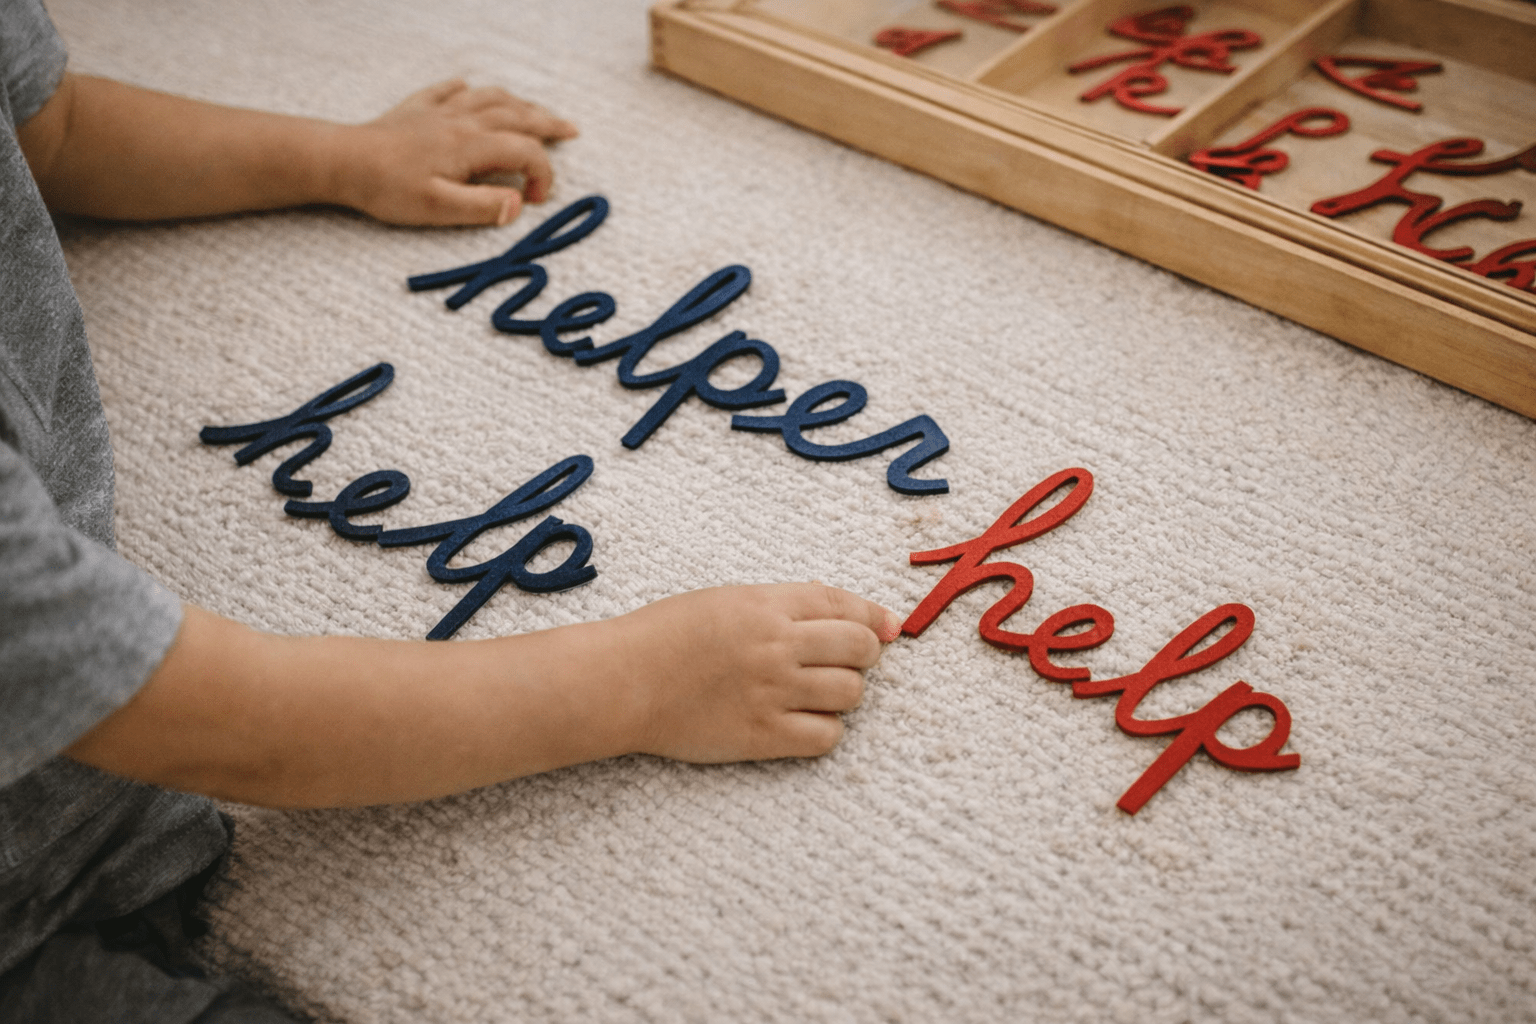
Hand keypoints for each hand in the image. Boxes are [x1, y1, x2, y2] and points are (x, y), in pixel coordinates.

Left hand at [329, 79, 577, 226]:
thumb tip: (517, 206)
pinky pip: (448, 90)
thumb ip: (483, 208)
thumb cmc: (389, 189)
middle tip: (571, 130)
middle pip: (517, 115)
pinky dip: (466, 89)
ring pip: (490, 97)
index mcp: (471, 145)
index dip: (541, 175)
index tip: (534, 201)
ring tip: (535, 111)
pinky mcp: (416, 109)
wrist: (343, 162)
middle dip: (548, 123)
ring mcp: (439, 111)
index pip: (525, 152)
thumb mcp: (439, 209)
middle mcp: (461, 121)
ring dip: (518, 103)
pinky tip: (468, 90)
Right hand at [610, 584, 902, 762]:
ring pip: (850, 693)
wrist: (621, 681)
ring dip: (843, 693)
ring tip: (813, 693)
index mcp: (766, 604)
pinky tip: (801, 723)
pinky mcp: (761, 735)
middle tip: (843, 663)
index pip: (844, 605)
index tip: (888, 629)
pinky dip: (823, 730)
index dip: (873, 617)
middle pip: (859, 649)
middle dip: (863, 656)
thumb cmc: (667, 636)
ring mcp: (771, 691)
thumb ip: (786, 604)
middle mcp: (775, 645)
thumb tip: (851, 614)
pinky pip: (826, 736)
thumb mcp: (727, 600)